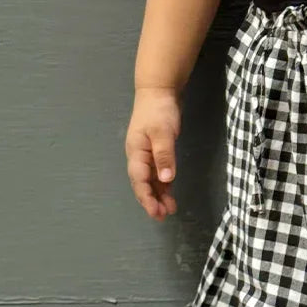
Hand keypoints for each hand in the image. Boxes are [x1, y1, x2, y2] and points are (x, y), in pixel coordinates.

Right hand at [126, 87, 181, 218]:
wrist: (159, 91)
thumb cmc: (159, 110)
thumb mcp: (163, 132)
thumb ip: (164, 155)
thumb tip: (166, 178)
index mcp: (136, 152)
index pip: (140, 180)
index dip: (147, 198)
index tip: (156, 212)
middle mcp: (139, 156)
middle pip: (143, 183)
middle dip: (151, 200)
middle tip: (163, 216)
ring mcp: (147, 153)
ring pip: (151, 179)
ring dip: (159, 194)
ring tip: (169, 209)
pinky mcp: (156, 150)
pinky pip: (158, 172)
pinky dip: (163, 183)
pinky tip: (170, 193)